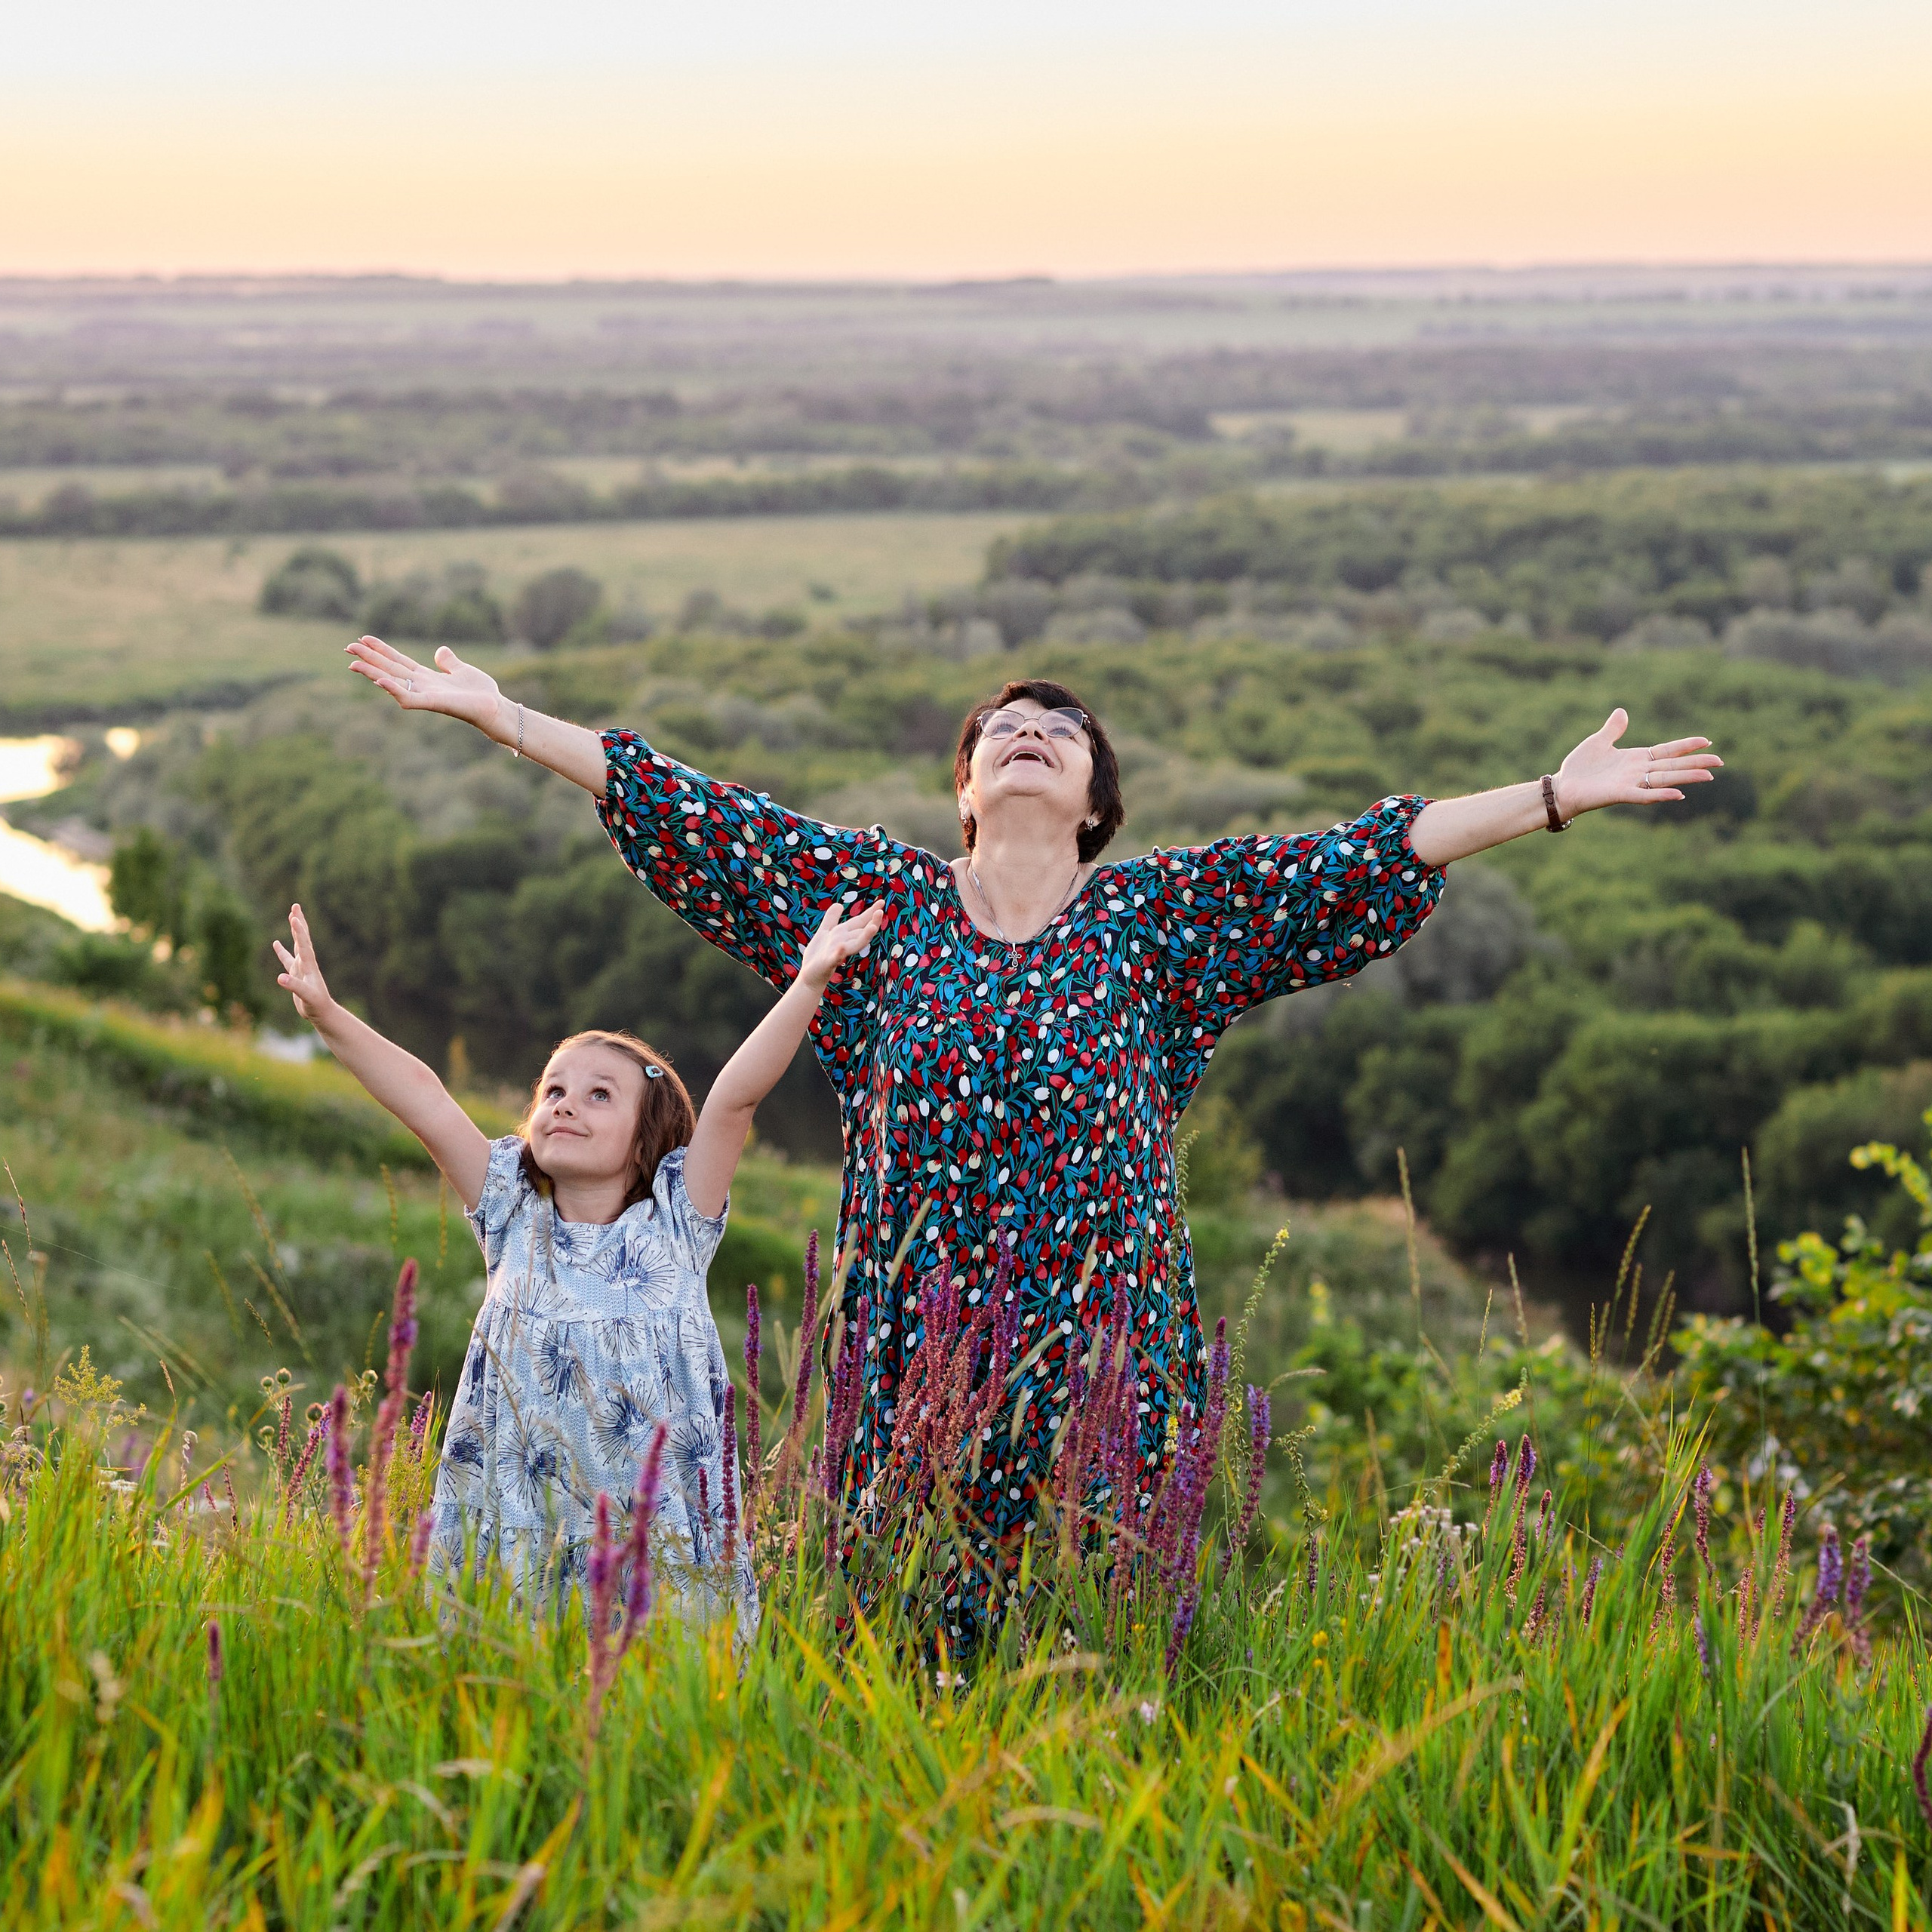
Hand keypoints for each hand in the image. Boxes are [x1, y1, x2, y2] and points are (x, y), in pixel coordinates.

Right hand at [272, 904, 336, 1025]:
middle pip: (303, 938)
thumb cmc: (317, 1005)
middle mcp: (306, 963)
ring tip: (292, 916)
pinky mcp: (296, 974)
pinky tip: (276, 943)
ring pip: (297, 944)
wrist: (322, 1013)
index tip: (294, 916)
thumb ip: (294, 987)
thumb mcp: (306, 997)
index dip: (299, 931)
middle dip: (299, 922)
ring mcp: (301, 967)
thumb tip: (280, 978)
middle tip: (296, 906)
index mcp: (309, 966)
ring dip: (294, 931)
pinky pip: (287, 959)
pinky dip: (282, 951)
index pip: (303, 944)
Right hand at [346, 637, 503, 734]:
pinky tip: (379, 681)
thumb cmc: (481, 693)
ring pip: (392, 683)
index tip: (363, 638)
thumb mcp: (462, 670)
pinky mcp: (432, 704)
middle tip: (347, 647)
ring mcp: (424, 695)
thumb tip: (440, 651)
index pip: (398, 661)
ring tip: (353, 664)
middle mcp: (421, 686)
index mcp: (427, 677)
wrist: (495, 707)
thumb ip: (449, 662)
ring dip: (372, 673)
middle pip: (389, 669)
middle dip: (369, 659)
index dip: (381, 650)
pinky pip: (408, 698)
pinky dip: (394, 690)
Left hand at [797, 899, 884, 990]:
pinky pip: (835, 957)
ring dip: (864, 936)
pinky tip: (842, 947)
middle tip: (881, 912)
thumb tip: (839, 904)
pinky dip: (839, 953)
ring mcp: (837, 953)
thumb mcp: (824, 932)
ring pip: (854, 944)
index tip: (881, 902)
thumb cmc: (818, 956)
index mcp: (843, 934)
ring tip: (873, 927)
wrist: (810, 976)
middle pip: (861, 932)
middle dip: (872, 923)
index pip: (860, 921)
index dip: (870, 912)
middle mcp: (844, 942)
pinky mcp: (828, 963)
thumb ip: (831, 918)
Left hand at [1554, 708, 1721, 816]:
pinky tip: (1678, 794)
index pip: (1667, 751)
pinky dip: (1660, 794)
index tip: (1706, 741)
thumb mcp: (1597, 742)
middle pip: (1672, 765)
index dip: (1685, 746)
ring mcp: (1631, 783)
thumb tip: (1622, 711)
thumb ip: (1613, 729)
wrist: (1562, 787)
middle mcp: (1638, 772)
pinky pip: (1644, 795)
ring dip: (1686, 777)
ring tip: (1708, 777)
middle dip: (1695, 763)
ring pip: (1664, 779)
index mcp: (1635, 758)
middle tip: (1720, 762)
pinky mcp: (1620, 794)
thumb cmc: (1579, 768)